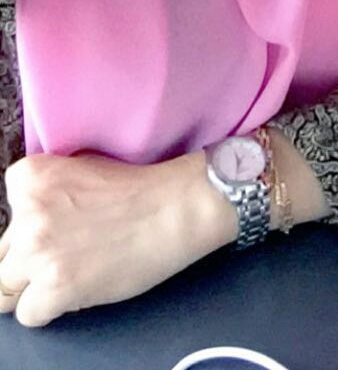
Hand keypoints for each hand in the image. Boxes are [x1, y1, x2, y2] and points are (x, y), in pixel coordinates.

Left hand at [0, 149, 238, 327]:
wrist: (172, 208)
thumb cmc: (135, 189)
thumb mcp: (76, 170)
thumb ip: (42, 196)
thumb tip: (24, 228)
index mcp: (27, 179)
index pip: (6, 221)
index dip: (26, 232)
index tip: (54, 231)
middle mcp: (26, 214)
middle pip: (2, 257)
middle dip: (25, 263)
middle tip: (61, 258)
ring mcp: (39, 251)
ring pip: (5, 291)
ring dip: (32, 288)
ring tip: (66, 276)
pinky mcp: (56, 286)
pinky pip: (28, 314)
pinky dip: (48, 309)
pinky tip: (75, 290)